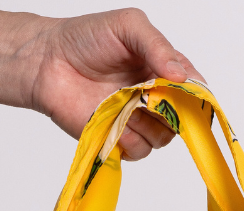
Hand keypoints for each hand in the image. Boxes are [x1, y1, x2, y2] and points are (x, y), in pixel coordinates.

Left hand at [27, 9, 202, 159]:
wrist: (47, 62)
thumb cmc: (85, 38)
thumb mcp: (128, 26)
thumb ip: (157, 46)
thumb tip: (180, 75)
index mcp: (162, 68)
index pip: (194, 88)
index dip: (196, 94)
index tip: (186, 92)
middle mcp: (154, 97)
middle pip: (183, 120)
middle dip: (171, 111)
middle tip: (147, 95)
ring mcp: (137, 120)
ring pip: (162, 139)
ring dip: (147, 124)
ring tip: (122, 101)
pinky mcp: (118, 140)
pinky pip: (139, 151)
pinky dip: (130, 139)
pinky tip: (113, 119)